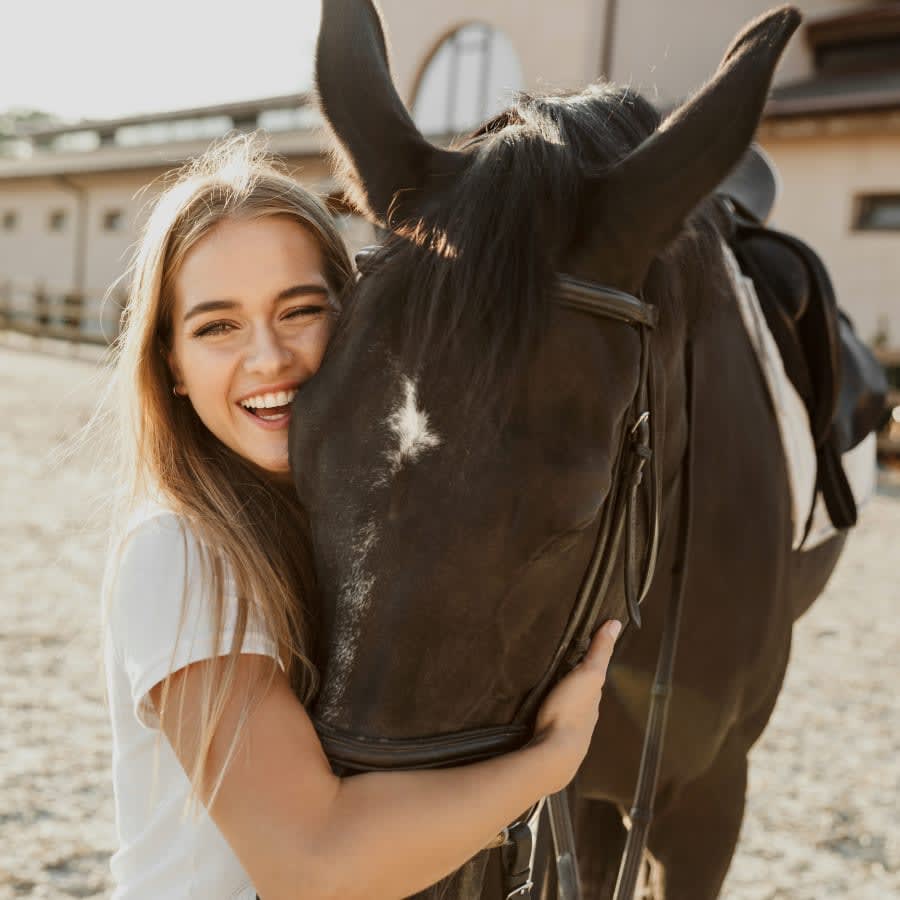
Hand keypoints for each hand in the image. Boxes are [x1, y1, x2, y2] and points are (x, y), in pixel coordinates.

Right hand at [532, 620, 621, 792]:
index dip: (586, 664)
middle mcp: (585, 716)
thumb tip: (616, 624)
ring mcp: (569, 731)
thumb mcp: (588, 674)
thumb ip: (599, 652)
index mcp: (593, 698)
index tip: (577, 652)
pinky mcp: (551, 740)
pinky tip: (539, 712)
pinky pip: (551, 722)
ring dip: (559, 701)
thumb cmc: (571, 712)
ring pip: (566, 710)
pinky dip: (548, 714)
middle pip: (579, 695)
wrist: (554, 755)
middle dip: (571, 684)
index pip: (592, 678)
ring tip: (545, 689)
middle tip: (557, 668)